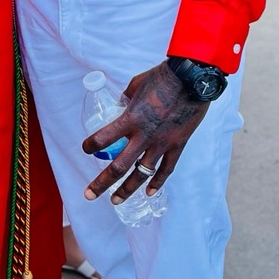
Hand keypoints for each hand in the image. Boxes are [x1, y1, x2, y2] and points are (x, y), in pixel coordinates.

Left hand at [82, 60, 207, 202]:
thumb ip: (126, 99)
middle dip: (101, 183)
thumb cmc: (161, 77)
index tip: (86, 148)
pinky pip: (166, 169)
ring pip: (141, 174)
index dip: (91, 145)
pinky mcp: (177, 145)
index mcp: (130, 118)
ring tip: (115, 201)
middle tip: (89, 194)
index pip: (103, 138)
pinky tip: (148, 193)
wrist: (192, 79)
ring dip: (127, 190)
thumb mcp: (135, 85)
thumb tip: (119, 105)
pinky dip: (157, 183)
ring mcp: (161, 143)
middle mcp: (143, 135)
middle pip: (118, 167)